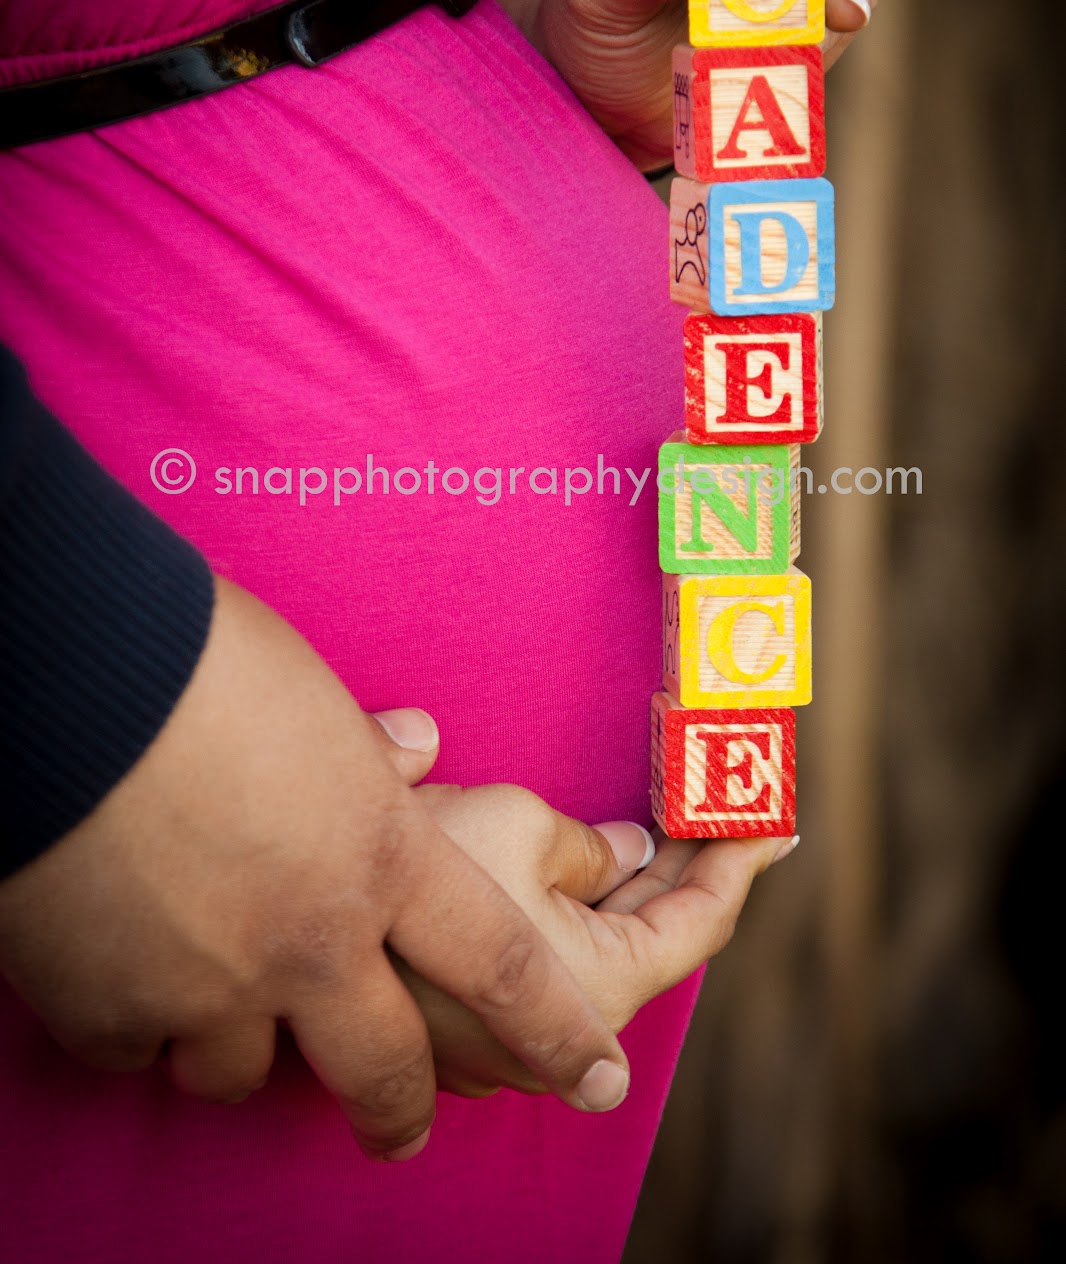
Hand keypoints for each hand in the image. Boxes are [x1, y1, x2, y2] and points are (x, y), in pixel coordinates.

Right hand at [0, 578, 632, 1158]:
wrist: (77, 683)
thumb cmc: (208, 666)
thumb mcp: (321, 703)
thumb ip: (374, 752)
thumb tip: (414, 748)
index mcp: (387, 859)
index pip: (504, 967)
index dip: (557, 1031)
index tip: (597, 1076)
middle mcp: (314, 942)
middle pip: (384, 1069)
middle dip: (399, 1111)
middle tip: (398, 1126)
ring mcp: (212, 986)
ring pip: (244, 1073)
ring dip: (244, 1042)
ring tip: (225, 1000)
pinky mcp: (114, 1006)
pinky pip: (141, 1047)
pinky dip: (144, 1016)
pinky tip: (131, 963)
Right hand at [391, 779, 792, 1096]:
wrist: (288, 893)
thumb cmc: (418, 863)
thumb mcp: (522, 825)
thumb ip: (590, 846)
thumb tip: (627, 851)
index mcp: (597, 991)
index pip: (700, 923)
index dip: (739, 861)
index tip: (772, 820)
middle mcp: (556, 1032)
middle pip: (647, 932)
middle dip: (680, 860)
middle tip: (714, 798)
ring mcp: (502, 1031)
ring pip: (588, 942)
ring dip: (618, 879)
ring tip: (652, 810)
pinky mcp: (451, 1013)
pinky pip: (534, 954)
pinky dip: (562, 897)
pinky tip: (570, 849)